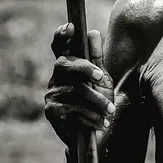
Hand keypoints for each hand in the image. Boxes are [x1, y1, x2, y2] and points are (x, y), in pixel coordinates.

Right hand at [44, 23, 115, 148]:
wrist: (94, 135)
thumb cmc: (98, 103)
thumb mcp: (102, 80)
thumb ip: (97, 58)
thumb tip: (92, 32)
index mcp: (68, 66)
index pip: (60, 47)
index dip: (62, 36)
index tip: (70, 27)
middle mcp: (56, 78)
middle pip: (65, 64)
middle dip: (84, 68)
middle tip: (101, 77)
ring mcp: (52, 95)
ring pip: (75, 91)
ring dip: (97, 102)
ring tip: (110, 111)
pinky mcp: (52, 113)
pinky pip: (73, 110)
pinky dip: (91, 117)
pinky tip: (101, 122)